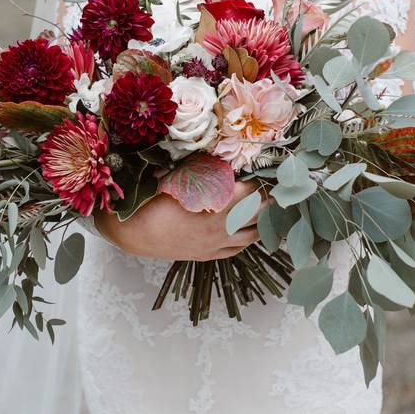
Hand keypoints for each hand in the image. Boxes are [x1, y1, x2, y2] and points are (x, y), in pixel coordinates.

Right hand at [93, 181, 266, 260]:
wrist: (135, 233)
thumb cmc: (155, 203)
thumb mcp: (179, 181)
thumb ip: (203, 172)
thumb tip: (221, 158)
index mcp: (214, 208)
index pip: (248, 192)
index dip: (260, 181)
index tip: (268, 172)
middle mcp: (220, 229)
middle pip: (256, 213)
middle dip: (268, 199)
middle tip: (278, 188)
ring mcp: (215, 245)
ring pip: (251, 235)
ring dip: (263, 221)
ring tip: (271, 209)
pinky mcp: (208, 255)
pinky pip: (237, 249)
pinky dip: (248, 239)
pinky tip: (252, 230)